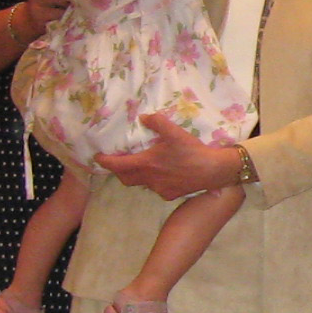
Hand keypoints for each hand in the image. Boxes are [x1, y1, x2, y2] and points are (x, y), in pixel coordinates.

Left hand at [93, 113, 240, 197]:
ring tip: (141, 167)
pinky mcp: (170, 195)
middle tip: (118, 162)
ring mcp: (159, 189)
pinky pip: (156, 188)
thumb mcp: (174, 132)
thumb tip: (143, 117)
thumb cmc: (192, 151)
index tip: (98, 157)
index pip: (117, 165)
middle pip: (125, 178)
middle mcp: (149, 179)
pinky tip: (163, 175)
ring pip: (141, 184)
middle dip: (118, 171)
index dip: (105, 161)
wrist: (214, 171)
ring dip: (136, 176)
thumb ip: (157, 122)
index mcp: (146, 163)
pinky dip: (154, 181)